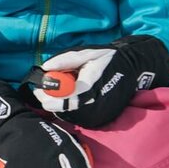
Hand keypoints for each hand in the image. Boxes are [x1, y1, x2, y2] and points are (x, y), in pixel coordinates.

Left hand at [32, 35, 168, 127]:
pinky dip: (66, 105)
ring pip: (69, 112)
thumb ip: (65, 60)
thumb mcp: (86, 53)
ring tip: (54, 91)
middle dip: (50, 101)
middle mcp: (94, 100)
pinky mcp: (97, 113)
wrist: (130, 67)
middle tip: (40, 93)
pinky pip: (76, 112)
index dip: (50, 95)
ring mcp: (97, 108)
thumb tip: (46, 67)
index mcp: (91, 84)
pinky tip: (65, 95)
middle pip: (66, 108)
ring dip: (56, 103)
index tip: (38, 90)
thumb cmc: (106, 58)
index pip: (68, 96)